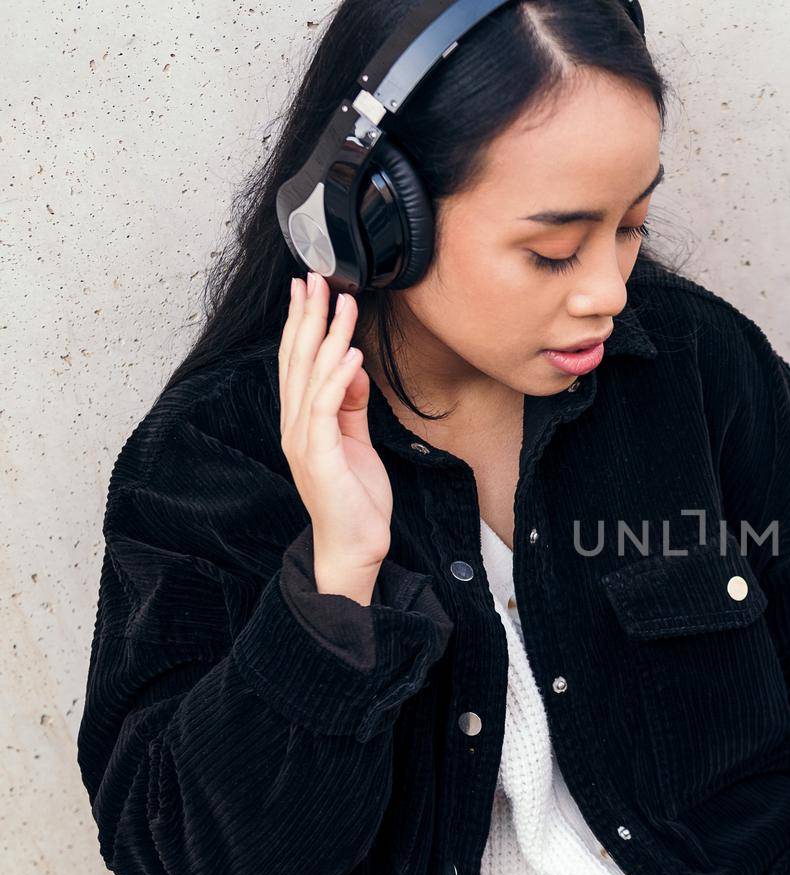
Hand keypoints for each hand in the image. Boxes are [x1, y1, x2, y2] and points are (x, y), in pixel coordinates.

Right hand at [277, 272, 391, 603]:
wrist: (355, 545)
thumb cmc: (355, 497)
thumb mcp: (357, 441)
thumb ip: (352, 405)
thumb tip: (355, 367)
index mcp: (301, 420)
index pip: (297, 362)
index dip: (301, 324)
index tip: (309, 289)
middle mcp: (295, 425)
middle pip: (297, 360)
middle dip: (307, 317)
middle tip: (315, 278)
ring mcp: (303, 440)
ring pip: (311, 377)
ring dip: (327, 337)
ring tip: (342, 304)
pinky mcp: (318, 455)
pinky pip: (326, 408)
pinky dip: (339, 378)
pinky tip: (352, 355)